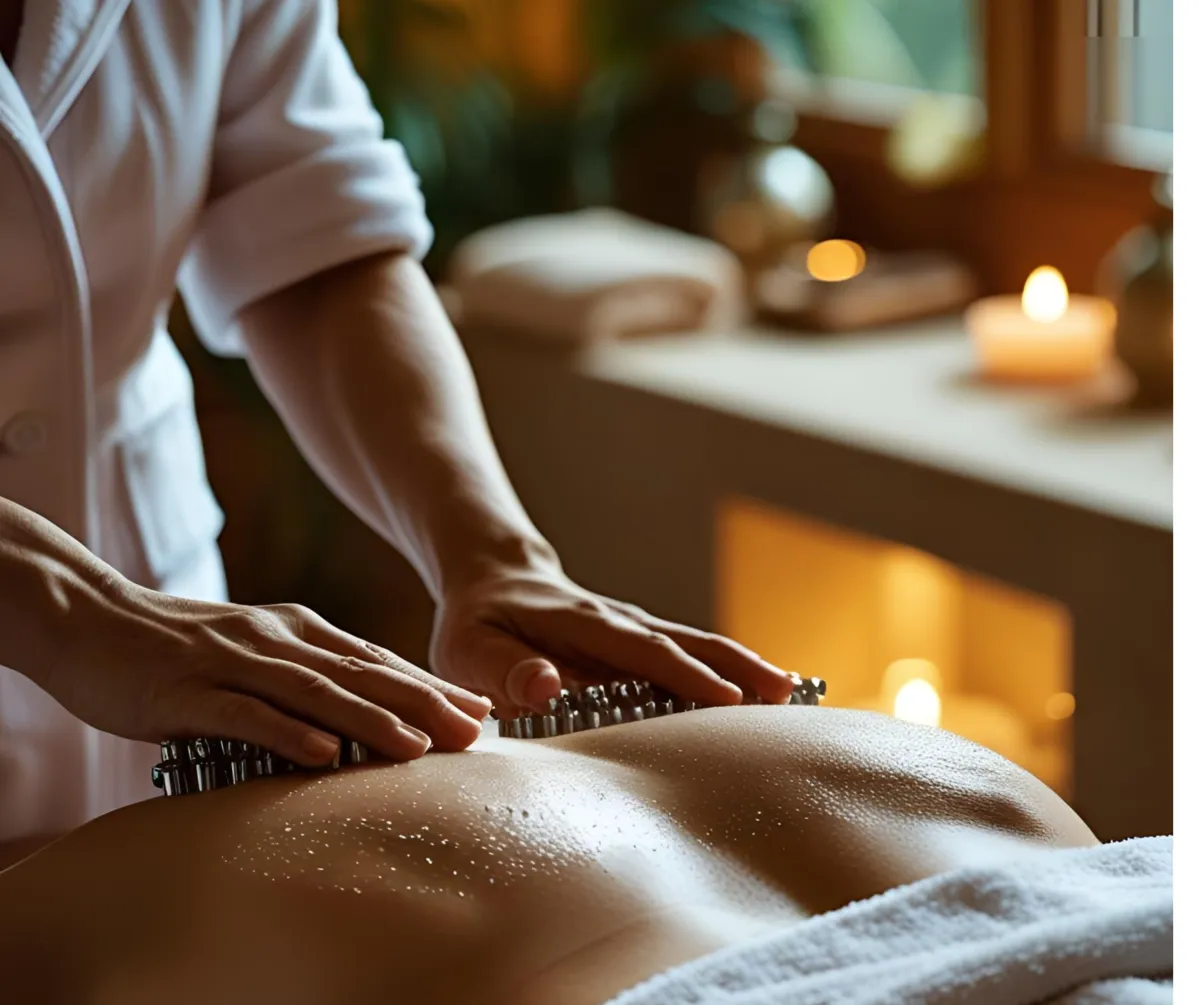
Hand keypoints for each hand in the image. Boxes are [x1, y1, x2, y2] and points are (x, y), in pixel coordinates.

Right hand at [45, 582, 492, 765]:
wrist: (90, 620)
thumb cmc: (180, 649)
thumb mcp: (255, 655)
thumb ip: (305, 680)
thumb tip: (360, 720)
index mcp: (298, 631)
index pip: (377, 661)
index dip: (431, 687)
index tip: (479, 711)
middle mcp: (277, 639)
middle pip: (362, 673)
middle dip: (422, 703)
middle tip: (473, 732)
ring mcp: (233, 661)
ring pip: (315, 691)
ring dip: (370, 719)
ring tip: (419, 747)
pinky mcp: (189, 690)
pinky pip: (245, 713)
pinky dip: (286, 732)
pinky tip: (323, 753)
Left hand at [430, 562, 794, 716]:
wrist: (495, 580)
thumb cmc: (478, 625)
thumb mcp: (471, 650)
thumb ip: (505, 669)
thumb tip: (544, 686)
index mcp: (582, 624)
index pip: (642, 650)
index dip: (686, 674)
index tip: (729, 699)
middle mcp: (620, 621)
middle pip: (688, 641)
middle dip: (738, 667)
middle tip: (788, 695)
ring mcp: (636, 628)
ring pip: (699, 643)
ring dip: (744, 665)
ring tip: (794, 691)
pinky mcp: (641, 641)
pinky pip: (691, 652)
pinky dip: (730, 667)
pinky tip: (762, 690)